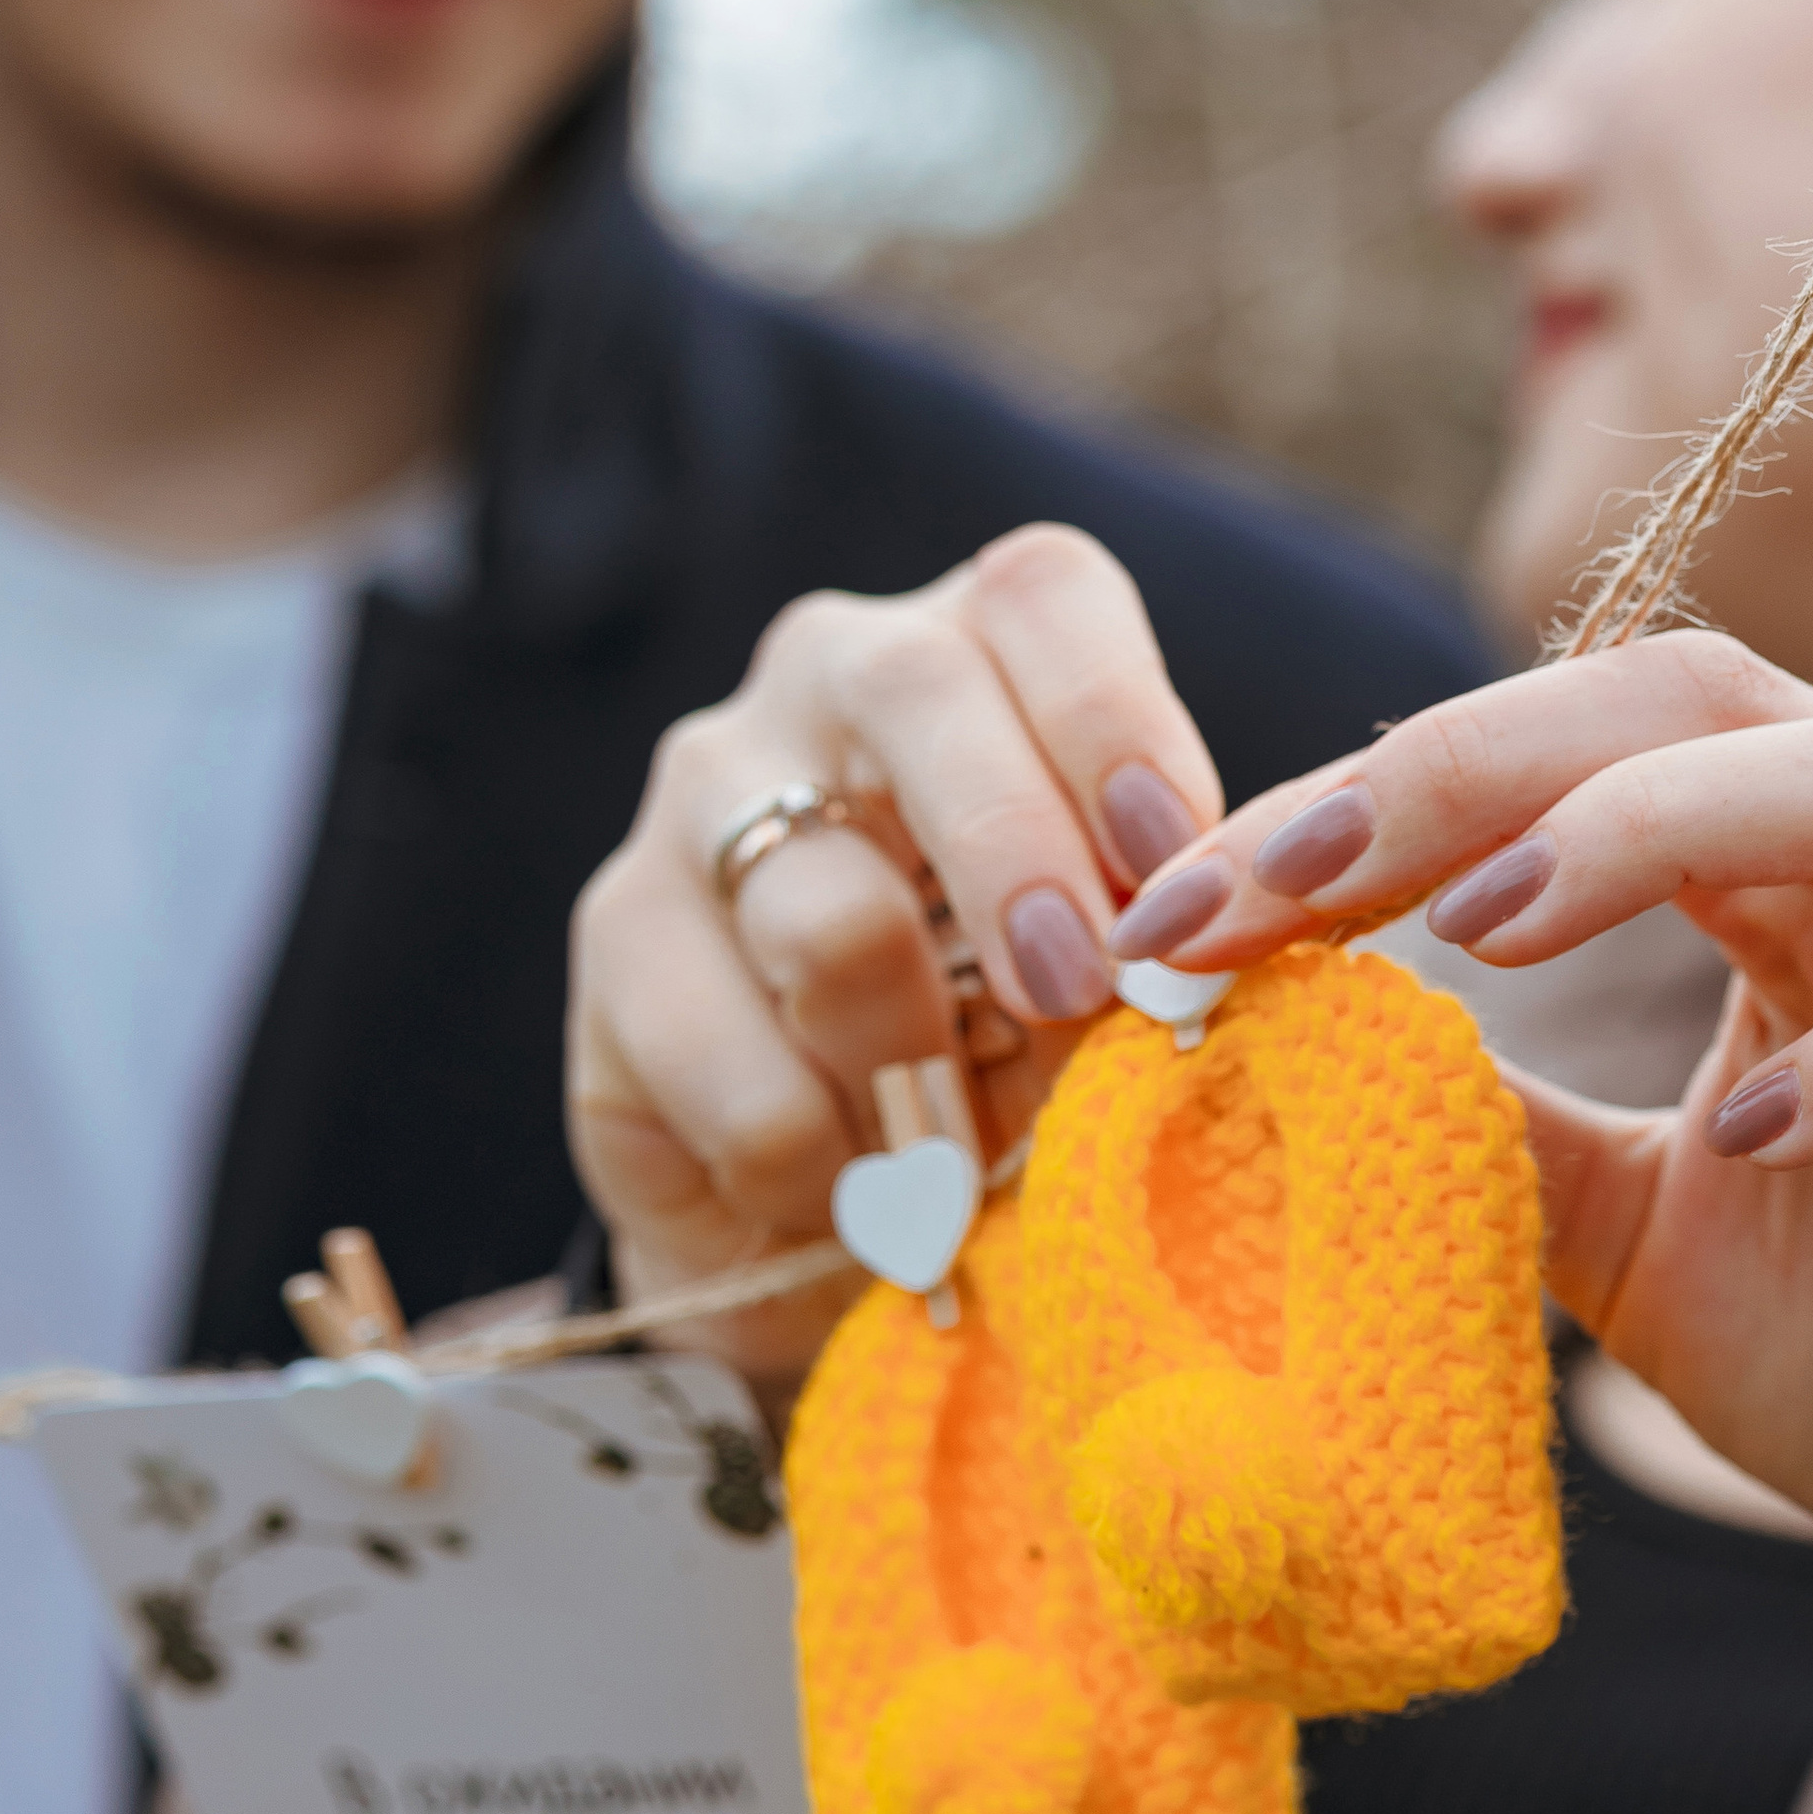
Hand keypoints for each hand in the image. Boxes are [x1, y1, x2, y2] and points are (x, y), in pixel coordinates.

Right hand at [567, 525, 1223, 1380]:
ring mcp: (703, 796)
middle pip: (918, 691)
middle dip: (1018, 855)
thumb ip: (1145, 951)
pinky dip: (820, 1165)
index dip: (1115, 716)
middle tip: (1078, 996)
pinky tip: (844, 1197)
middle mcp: (828, 681)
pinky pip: (739, 1064)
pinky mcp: (616, 935)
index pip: (1042, 597)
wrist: (832, 1216)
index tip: (1175, 864)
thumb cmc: (1007, 1054)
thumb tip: (1195, 962)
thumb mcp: (1101, 992)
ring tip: (956, 1155)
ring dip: (918, 1063)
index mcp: (984, 654)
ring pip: (827, 904)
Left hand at [1108, 631, 1812, 1727]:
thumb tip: (1264, 1044)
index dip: (1368, 791)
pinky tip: (1741, 1128)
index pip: (1564, 739)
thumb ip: (1474, 1113)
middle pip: (1689, 696)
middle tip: (1270, 881)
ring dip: (1647, 830)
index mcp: (1779, 864)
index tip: (1181, 905)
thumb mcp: (1609, 1219)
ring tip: (1477, 929)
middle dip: (1459, 767)